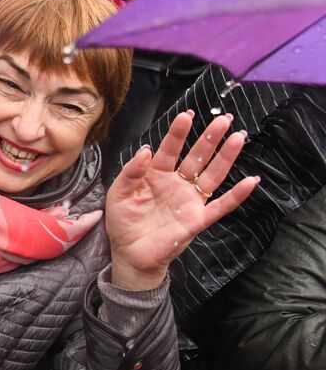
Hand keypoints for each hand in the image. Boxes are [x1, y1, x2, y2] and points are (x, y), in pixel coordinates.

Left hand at [105, 110, 258, 289]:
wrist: (130, 254)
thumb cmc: (123, 223)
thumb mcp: (118, 194)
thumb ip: (131, 172)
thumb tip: (146, 150)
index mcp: (156, 175)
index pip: (169, 150)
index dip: (178, 133)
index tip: (187, 115)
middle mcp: (176, 184)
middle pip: (197, 157)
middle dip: (210, 138)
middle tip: (224, 119)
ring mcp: (189, 201)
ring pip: (212, 175)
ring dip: (226, 157)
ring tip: (238, 138)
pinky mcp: (198, 219)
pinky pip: (221, 205)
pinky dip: (237, 195)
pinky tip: (251, 181)